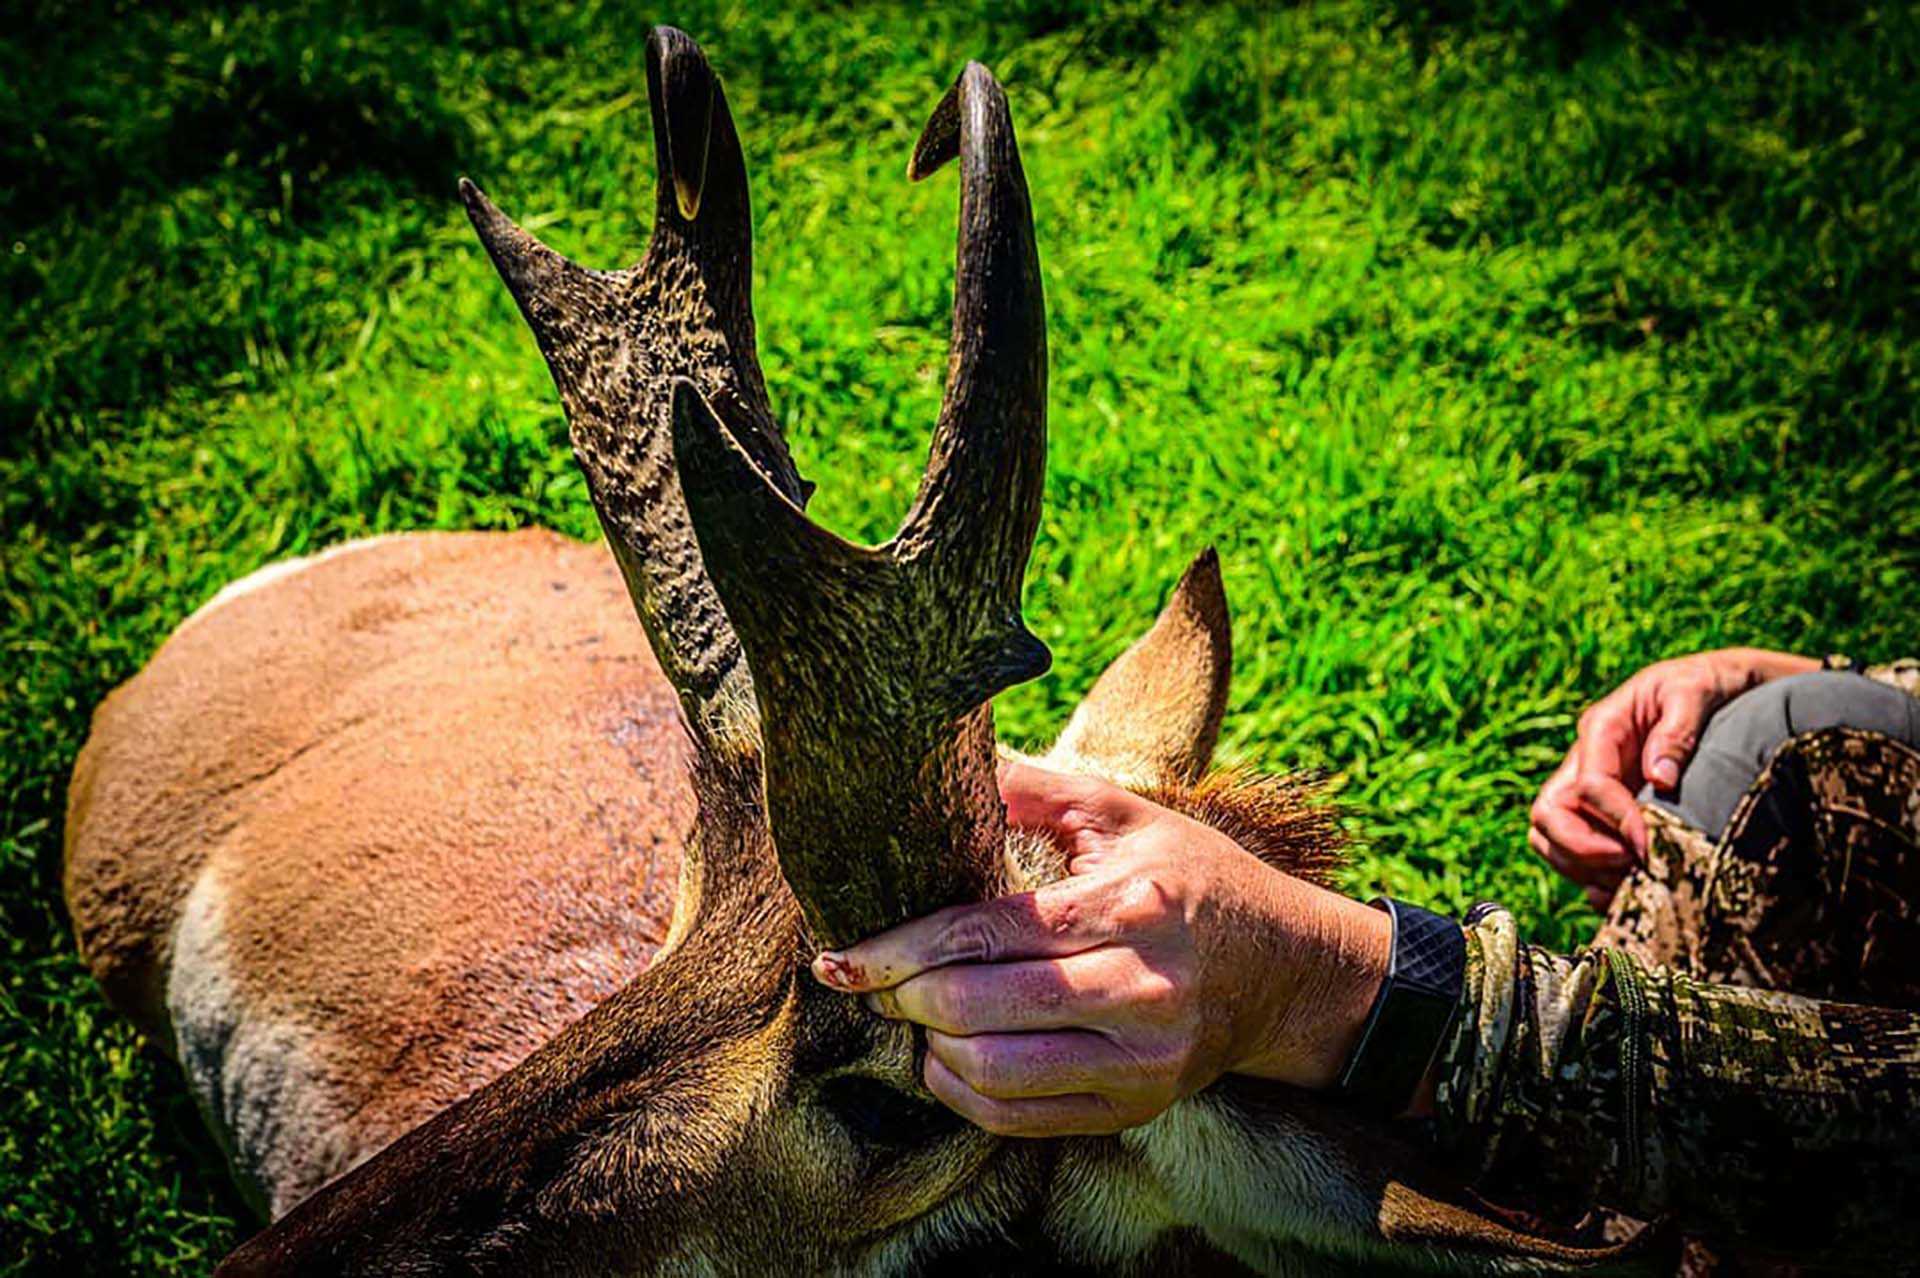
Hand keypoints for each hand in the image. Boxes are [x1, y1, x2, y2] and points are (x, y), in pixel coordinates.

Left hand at [810, 758, 1389, 1136]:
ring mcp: (1140, 1063)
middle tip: (873, 977)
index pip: (986, 933)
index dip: (900, 947)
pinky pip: (1017, 1119)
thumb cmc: (1195, 880)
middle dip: (903, 995)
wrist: (1286, 971)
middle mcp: (1140, 992)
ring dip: (928, 1046)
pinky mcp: (1133, 1109)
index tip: (841, 956)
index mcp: (1130, 908)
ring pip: (990, 1073)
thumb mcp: (1125, 815)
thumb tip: (939, 758)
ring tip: (914, 1011)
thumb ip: (1033, 786)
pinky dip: (961, 1092)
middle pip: (978, 1008)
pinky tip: (947, 1056)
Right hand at [1529, 647, 1815, 905]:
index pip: (1586, 785)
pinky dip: (1591, 879)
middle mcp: (1585, 761)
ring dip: (1583, 867)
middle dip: (1581, 848)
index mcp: (1602, 728)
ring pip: (1550, 838)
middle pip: (1547, 814)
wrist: (1724, 687)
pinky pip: (1573, 854)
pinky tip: (1627, 891)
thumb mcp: (1697, 692)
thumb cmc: (1709, 684)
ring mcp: (1589, 791)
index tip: (1648, 845)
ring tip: (1633, 881)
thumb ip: (1677, 731)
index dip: (1614, 820)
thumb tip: (1659, 779)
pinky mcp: (1603, 814)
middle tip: (1631, 865)